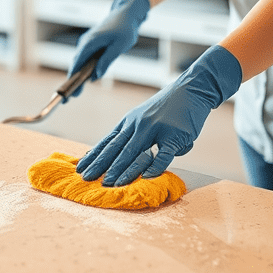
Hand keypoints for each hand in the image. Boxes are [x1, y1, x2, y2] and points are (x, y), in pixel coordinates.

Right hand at [66, 0, 150, 92]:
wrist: (126, 14)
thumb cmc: (124, 29)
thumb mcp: (119, 46)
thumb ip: (107, 60)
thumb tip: (96, 75)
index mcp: (90, 42)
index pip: (77, 63)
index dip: (71, 78)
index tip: (68, 90)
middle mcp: (86, 42)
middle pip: (76, 64)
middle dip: (73, 80)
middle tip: (72, 97)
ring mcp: (88, 43)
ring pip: (80, 61)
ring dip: (78, 75)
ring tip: (77, 92)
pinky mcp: (92, 44)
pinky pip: (85, 58)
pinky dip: (84, 68)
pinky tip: (86, 78)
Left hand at [76, 45, 242, 185]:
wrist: (192, 88)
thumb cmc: (167, 106)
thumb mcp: (143, 116)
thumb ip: (132, 134)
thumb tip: (120, 156)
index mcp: (129, 122)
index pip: (108, 142)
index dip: (94, 156)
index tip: (80, 168)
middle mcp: (139, 125)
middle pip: (117, 148)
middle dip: (101, 165)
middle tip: (88, 179)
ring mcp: (156, 129)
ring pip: (136, 153)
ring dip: (123, 170)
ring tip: (112, 183)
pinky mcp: (175, 135)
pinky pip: (164, 154)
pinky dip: (156, 166)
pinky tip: (148, 177)